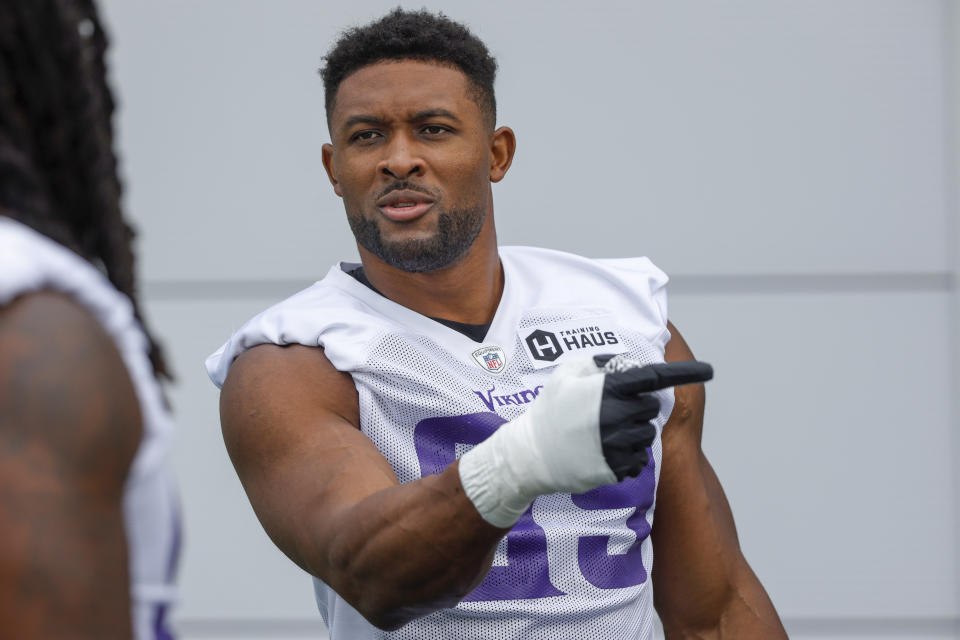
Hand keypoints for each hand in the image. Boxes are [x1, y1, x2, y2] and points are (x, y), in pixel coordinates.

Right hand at [458, 354, 712, 527]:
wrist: (530, 454)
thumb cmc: (549, 409)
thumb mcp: (567, 372)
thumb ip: (601, 362)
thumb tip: (626, 362)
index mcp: (608, 388)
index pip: (655, 377)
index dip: (684, 372)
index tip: (708, 371)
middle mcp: (617, 415)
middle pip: (649, 408)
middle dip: (635, 407)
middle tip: (607, 411)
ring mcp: (617, 444)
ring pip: (646, 435)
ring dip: (631, 432)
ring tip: (603, 432)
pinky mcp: (616, 467)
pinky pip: (637, 459)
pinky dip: (626, 454)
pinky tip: (602, 451)